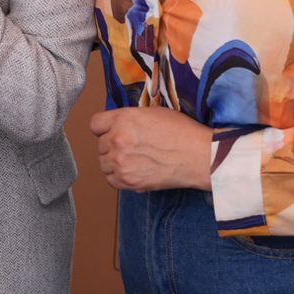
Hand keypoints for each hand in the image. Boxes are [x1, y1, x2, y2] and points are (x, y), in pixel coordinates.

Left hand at [88, 105, 213, 191]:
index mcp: (122, 119)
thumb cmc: (181, 131)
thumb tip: (118, 125)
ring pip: (103, 163)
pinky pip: (110, 180)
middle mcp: (117, 139)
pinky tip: (133, 171)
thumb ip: (129, 119)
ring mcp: (121, 162)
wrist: (198, 156)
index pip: (95, 124)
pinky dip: (118, 177)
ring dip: (114, 162)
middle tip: (131, 147)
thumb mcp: (152, 113)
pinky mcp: (128, 181)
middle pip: (100, 144)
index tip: (112, 131)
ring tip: (133, 160)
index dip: (104, 128)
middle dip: (112, 145)